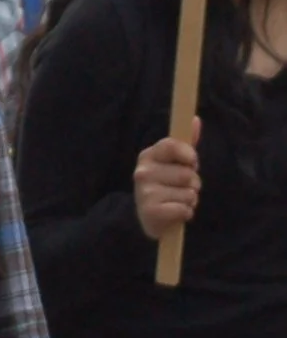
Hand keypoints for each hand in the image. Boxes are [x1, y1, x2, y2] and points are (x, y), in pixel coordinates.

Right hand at [134, 118, 200, 239]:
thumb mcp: (173, 163)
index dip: (189, 156)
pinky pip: (185, 209)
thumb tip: (195, 119)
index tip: (190, 163)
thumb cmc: (166, 186)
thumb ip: (186, 143)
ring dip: (190, 200)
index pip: (173, 145)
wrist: (151, 218)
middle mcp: (142, 172)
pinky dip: (186, 213)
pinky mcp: (151, 212)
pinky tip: (176, 213)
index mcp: (148, 156)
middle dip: (193, 184)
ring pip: (189, 193)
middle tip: (181, 188)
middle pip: (187, 174)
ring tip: (178, 201)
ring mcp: (145, 192)